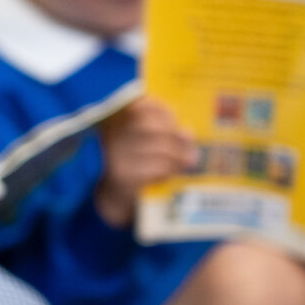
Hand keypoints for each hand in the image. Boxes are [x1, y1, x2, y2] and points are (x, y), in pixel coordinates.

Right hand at [95, 96, 195, 226]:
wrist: (113, 199)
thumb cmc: (133, 166)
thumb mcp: (141, 145)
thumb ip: (161, 133)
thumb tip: (188, 133)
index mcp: (116, 123)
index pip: (140, 106)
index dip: (161, 110)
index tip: (175, 119)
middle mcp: (113, 136)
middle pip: (151, 126)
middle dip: (175, 135)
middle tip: (191, 146)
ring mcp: (116, 156)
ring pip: (157, 147)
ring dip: (178, 155)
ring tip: (190, 161)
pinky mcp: (122, 175)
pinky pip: (156, 168)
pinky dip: (169, 170)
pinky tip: (173, 173)